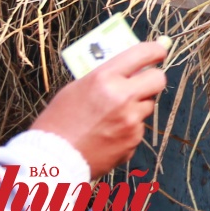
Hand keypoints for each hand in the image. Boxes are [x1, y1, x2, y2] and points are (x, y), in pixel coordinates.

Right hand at [32, 40, 168, 177]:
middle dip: (151, 79)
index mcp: (104, 78)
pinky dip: (129, 129)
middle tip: (141, 84)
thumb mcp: (75, 89)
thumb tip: (130, 68)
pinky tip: (109, 134)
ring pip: (149, 105)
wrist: (51, 159)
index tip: (158, 52)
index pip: (143, 53)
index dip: (155, 50)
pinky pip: (139, 127)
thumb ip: (105, 77)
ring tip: (113, 116)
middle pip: (158, 78)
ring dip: (137, 106)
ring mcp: (130, 120)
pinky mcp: (133, 140)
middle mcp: (122, 96)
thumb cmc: (57, 123)